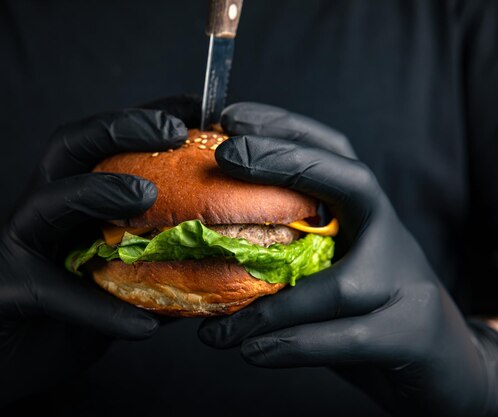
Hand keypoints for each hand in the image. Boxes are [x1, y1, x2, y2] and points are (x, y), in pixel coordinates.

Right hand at [0, 108, 187, 415]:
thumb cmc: (55, 324)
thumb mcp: (112, 292)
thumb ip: (154, 275)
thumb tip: (213, 272)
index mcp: (68, 204)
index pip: (103, 146)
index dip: (146, 122)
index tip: (197, 109)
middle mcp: (38, 212)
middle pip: (70, 148)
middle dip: (121, 128)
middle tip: (175, 131)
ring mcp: (12, 246)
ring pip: (48, 200)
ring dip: (98, 190)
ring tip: (147, 195)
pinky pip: (50, 290)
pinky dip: (99, 308)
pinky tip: (142, 326)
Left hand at [198, 103, 497, 415]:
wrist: (440, 362)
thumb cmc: (366, 312)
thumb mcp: (325, 271)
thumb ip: (281, 256)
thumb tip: (201, 251)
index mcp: (364, 213)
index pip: (331, 152)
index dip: (283, 128)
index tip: (230, 117)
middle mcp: (388, 234)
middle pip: (350, 180)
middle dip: (285, 160)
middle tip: (225, 154)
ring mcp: (405, 282)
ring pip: (339, 285)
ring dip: (268, 308)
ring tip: (215, 327)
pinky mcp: (410, 334)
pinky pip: (344, 339)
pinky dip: (293, 346)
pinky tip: (253, 351)